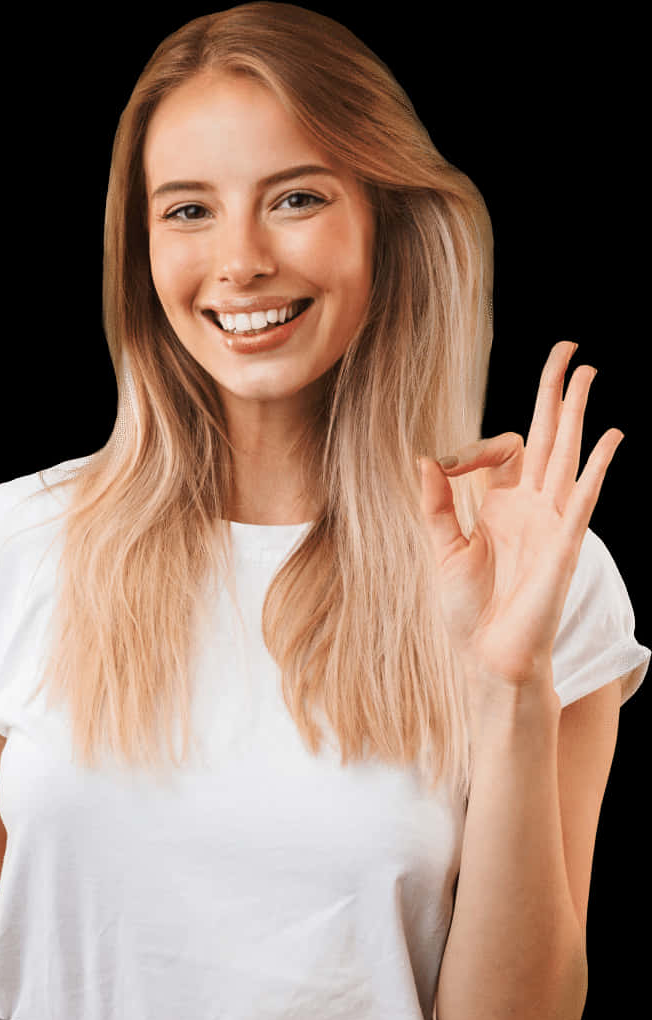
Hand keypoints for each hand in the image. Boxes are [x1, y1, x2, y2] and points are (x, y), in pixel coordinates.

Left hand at [417, 340, 623, 686]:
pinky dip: (594, 470)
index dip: (472, 447)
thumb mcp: (442, 550)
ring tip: (587, 374)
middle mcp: (533, 507)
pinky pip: (583, 500)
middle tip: (567, 350)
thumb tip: (423, 458)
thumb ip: (436, 505)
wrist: (488, 657)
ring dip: (577, 416)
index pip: (502, 451)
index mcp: (503, 506)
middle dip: (555, 394)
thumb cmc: (469, 610)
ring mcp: (553, 523)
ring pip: (568, 457)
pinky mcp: (565, 545)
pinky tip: (608, 438)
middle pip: (548, 438)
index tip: (444, 465)